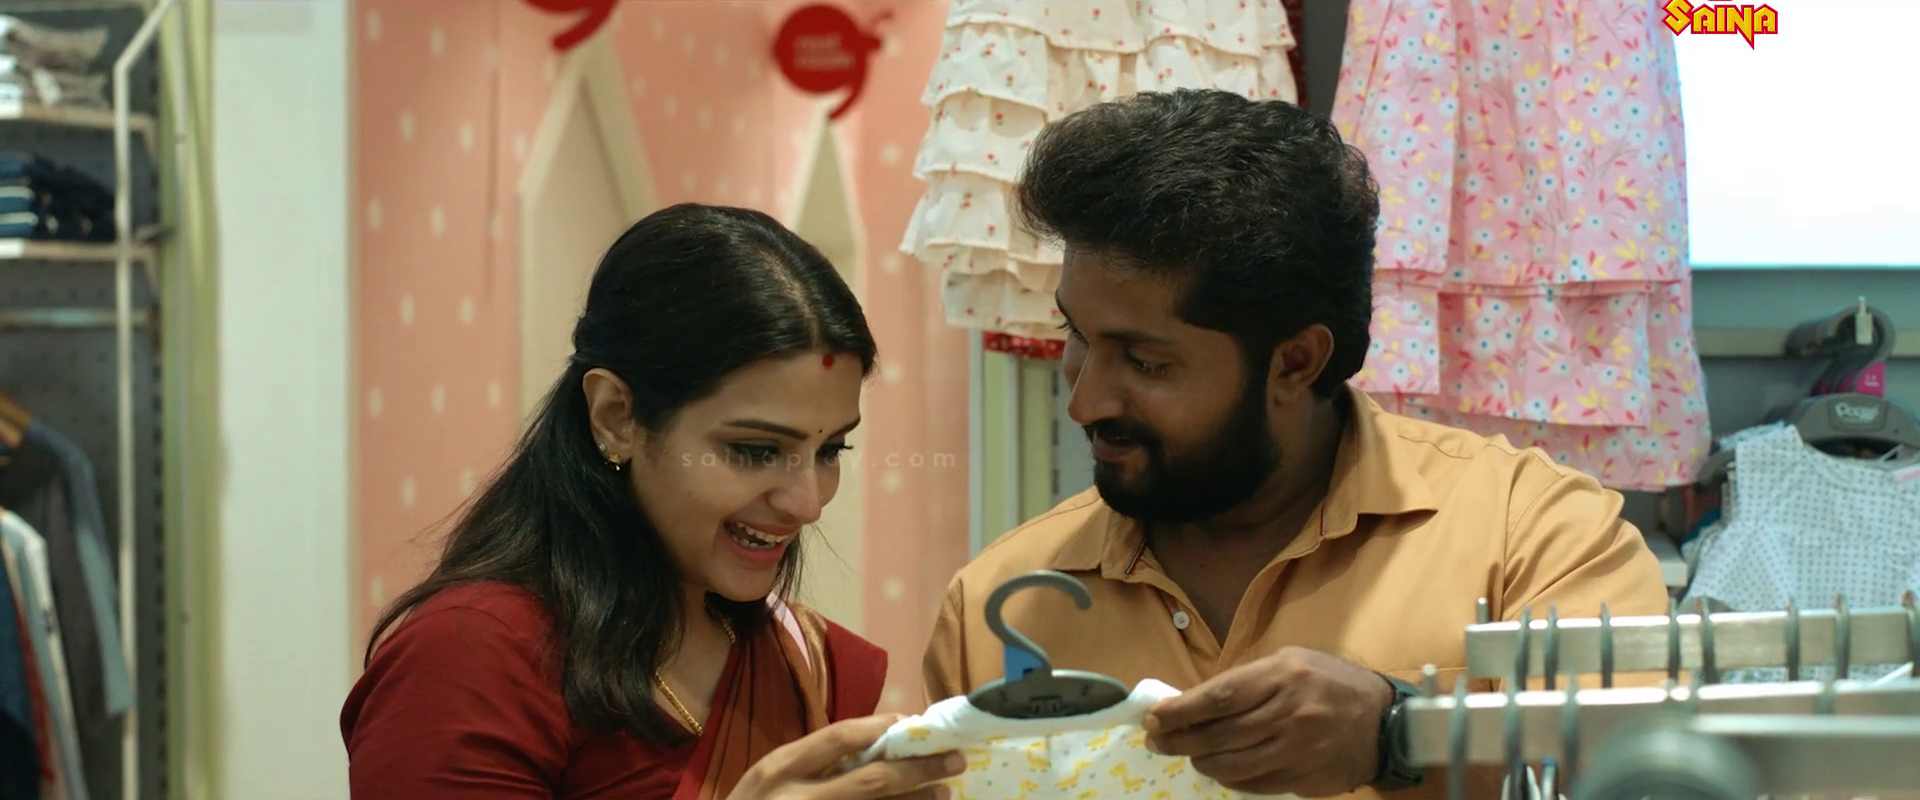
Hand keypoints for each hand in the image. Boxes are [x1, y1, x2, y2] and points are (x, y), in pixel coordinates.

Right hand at [728, 714, 964, 799]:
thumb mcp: (769, 777)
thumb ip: (810, 761)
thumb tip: (873, 741)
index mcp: (780, 769)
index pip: (837, 739)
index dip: (879, 728)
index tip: (911, 723)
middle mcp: (799, 798)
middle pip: (870, 782)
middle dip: (916, 769)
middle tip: (953, 759)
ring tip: (944, 791)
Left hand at [1143, 646, 1392, 796]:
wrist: (1383, 722)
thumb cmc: (1329, 683)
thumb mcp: (1291, 662)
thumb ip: (1247, 681)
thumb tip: (1193, 703)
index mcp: (1284, 676)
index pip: (1220, 697)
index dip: (1181, 710)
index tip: (1153, 718)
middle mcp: (1291, 713)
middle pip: (1220, 735)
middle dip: (1179, 740)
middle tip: (1156, 742)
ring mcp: (1299, 751)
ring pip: (1233, 766)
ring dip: (1202, 761)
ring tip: (1190, 753)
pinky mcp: (1304, 779)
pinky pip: (1254, 785)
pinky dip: (1231, 778)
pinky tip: (1221, 769)